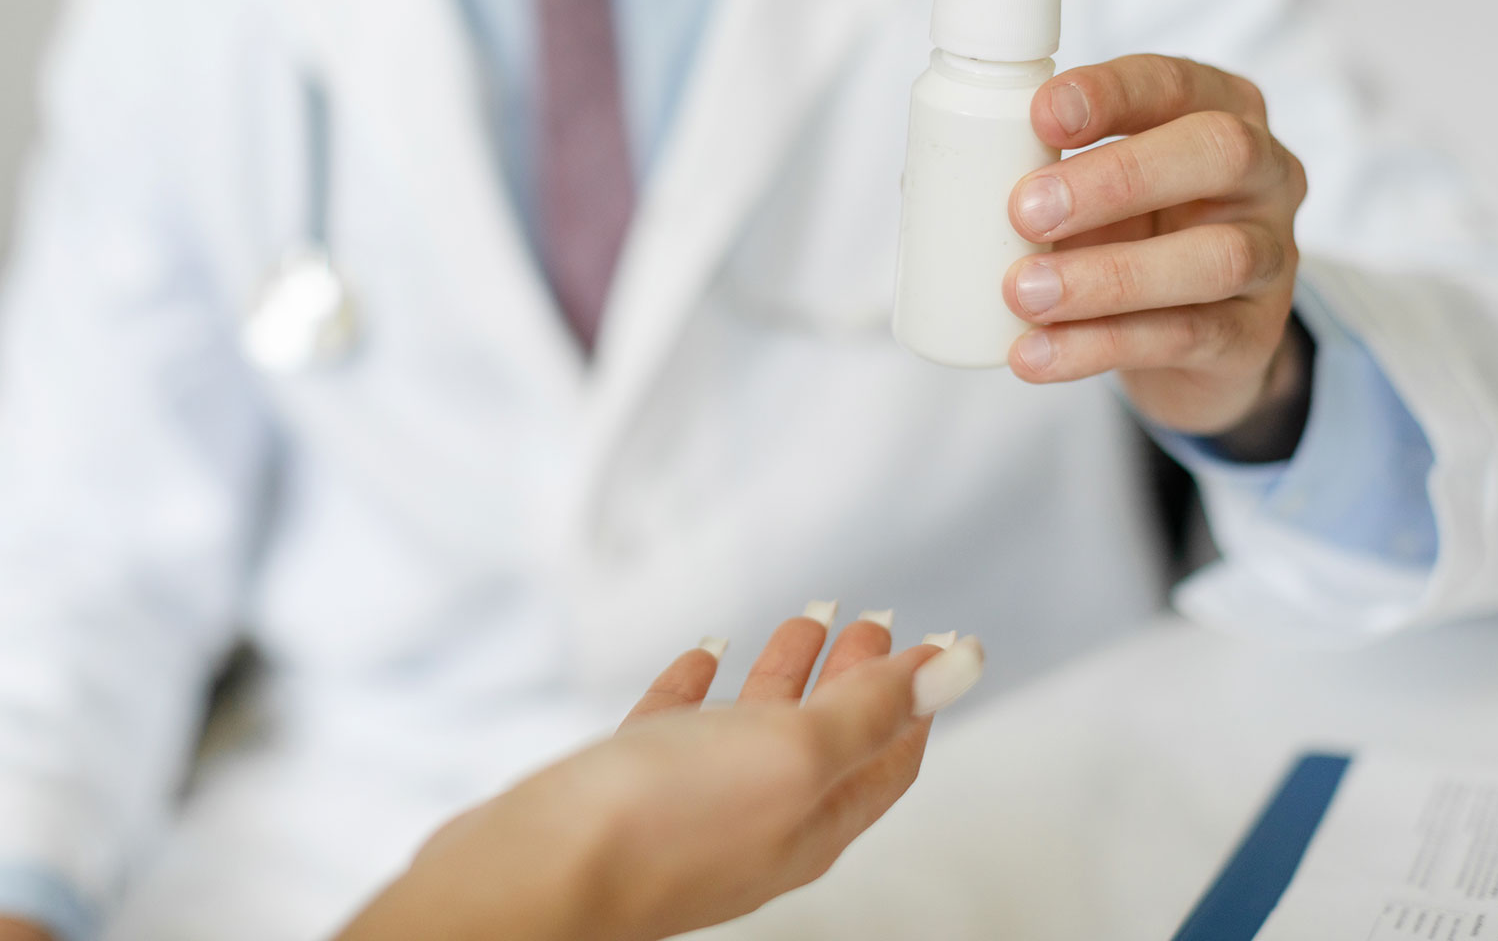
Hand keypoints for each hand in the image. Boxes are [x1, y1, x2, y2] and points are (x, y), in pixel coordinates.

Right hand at [337, 612, 984, 940]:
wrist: (533, 878)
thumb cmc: (662, 825)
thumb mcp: (794, 754)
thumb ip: (874, 709)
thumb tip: (964, 665)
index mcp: (813, 821)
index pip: (888, 756)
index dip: (916, 697)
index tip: (938, 643)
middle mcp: (758, 822)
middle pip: (828, 741)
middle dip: (856, 677)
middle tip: (872, 619)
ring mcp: (690, 810)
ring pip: (753, 731)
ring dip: (783, 673)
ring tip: (803, 619)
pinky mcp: (625, 792)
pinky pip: (677, 730)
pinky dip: (699, 687)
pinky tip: (701, 654)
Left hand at [1006, 54, 1308, 438]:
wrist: (1202, 342)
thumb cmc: (1137, 235)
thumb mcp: (1102, 193)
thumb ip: (1044, 176)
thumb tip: (931, 187)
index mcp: (1219, 110)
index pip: (1173, 82)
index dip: (1110, 94)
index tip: (1040, 114)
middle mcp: (1263, 173)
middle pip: (1216, 153)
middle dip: (1116, 177)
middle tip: (1024, 210)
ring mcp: (1272, 255)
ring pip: (1213, 256)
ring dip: (1107, 276)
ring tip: (1022, 293)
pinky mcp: (1253, 335)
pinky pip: (1186, 336)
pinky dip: (1101, 346)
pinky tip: (1037, 353)